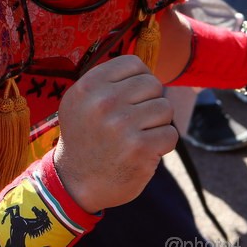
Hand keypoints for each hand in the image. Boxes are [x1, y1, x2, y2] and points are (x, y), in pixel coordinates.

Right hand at [52, 55, 176, 211]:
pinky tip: (145, 150)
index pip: (133, 64)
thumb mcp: (80, 102)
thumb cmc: (84, 138)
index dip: (139, 79)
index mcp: (88, 86)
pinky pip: (170, 134)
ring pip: (165, 108)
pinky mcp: (140, 149)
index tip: (133, 96)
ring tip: (139, 134)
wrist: (75, 181)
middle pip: (153, 84)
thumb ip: (106, 83)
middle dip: (150, 101)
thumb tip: (145, 71)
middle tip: (136, 119)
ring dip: (157, 123)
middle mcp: (103, 102)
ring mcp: (122, 125)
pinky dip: (162, 144)